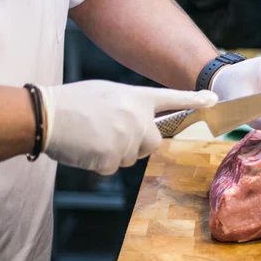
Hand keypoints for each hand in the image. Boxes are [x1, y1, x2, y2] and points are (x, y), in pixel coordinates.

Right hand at [39, 80, 216, 174]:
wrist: (47, 115)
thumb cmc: (73, 102)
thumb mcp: (107, 93)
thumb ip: (128, 106)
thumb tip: (135, 123)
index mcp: (135, 97)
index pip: (171, 98)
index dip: (193, 99)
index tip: (213, 99)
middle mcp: (137, 118)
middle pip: (154, 142)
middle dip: (139, 144)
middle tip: (113, 135)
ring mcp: (127, 139)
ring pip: (131, 157)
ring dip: (116, 153)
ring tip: (93, 136)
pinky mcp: (114, 157)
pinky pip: (113, 167)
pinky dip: (99, 162)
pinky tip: (86, 147)